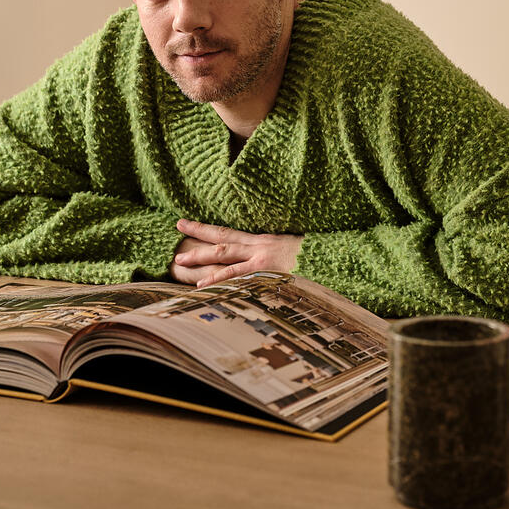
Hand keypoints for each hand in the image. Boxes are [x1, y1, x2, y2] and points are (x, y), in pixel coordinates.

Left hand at [168, 219, 303, 288]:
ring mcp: (262, 258)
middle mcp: (260, 245)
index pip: (231, 232)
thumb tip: (267, 261)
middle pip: (223, 237)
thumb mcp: (295, 249)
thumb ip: (279, 252)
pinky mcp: (266, 271)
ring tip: (180, 261)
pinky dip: (218, 280)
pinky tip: (202, 286)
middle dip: (199, 232)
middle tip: (178, 226)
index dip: (209, 227)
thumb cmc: (316, 255)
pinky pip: (237, 276)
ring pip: (225, 254)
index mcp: (265, 240)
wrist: (330, 256)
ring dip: (201, 257)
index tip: (189, 222)